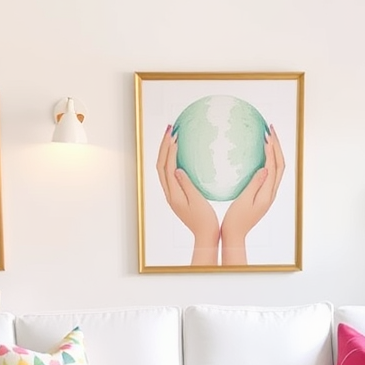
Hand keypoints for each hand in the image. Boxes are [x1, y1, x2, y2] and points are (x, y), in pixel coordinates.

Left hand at [156, 126, 219, 265]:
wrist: (205, 234)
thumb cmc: (205, 220)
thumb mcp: (197, 201)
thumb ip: (186, 185)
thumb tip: (176, 168)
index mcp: (173, 194)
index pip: (166, 167)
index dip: (169, 150)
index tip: (175, 135)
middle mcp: (169, 193)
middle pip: (160, 165)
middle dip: (163, 145)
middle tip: (171, 129)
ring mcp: (172, 193)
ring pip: (163, 168)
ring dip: (166, 151)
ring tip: (173, 136)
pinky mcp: (176, 194)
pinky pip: (169, 173)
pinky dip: (171, 159)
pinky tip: (179, 153)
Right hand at [220, 127, 284, 265]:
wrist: (235, 234)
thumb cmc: (237, 219)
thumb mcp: (245, 201)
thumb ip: (255, 184)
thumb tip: (265, 168)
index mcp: (268, 194)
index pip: (274, 167)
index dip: (272, 150)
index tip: (266, 135)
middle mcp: (271, 192)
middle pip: (280, 164)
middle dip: (277, 145)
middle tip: (270, 129)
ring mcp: (268, 192)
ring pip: (276, 167)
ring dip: (274, 151)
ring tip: (267, 136)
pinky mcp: (263, 193)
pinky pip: (270, 172)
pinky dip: (268, 159)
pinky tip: (260, 152)